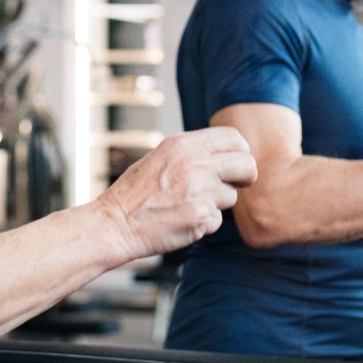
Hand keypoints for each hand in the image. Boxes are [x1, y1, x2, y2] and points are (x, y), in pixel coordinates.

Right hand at [94, 127, 256, 259]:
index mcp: (183, 144)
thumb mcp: (161, 157)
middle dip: (245, 178)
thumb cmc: (135, 193)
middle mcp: (195, 163)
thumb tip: (225, 155)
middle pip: (246, 166)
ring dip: (216, 203)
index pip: (234, 139)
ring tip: (186, 205)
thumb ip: (192, 153)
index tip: (237, 164)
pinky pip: (217, 220)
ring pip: (231, 197)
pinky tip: (180, 220)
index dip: (241, 152)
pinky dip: (203, 223)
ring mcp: (200, 191)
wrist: (115, 224)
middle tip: (236, 185)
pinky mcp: (201, 217)